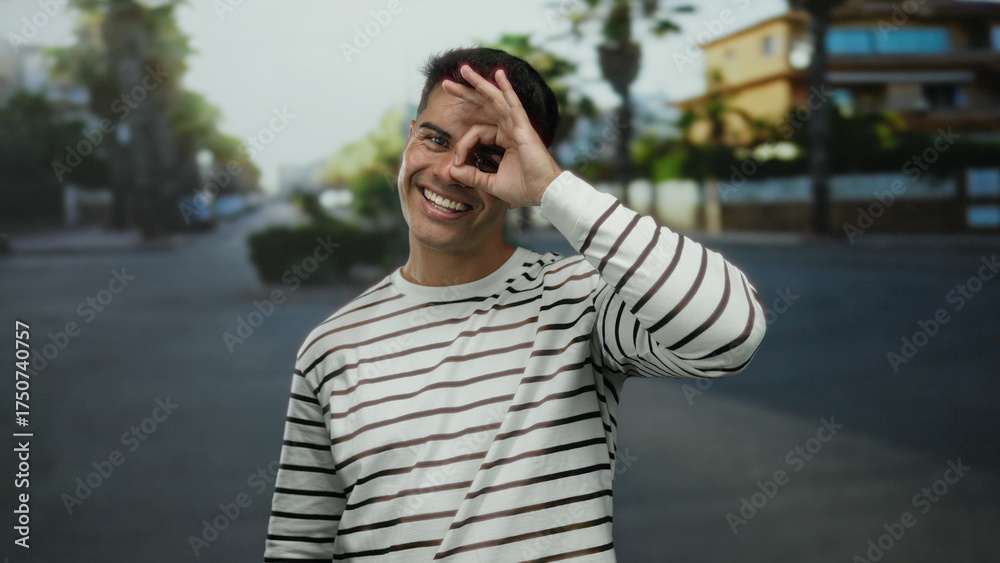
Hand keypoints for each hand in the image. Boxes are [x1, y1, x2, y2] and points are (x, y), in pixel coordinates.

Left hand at [442, 65, 562, 207]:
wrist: (543, 193)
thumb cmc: (524, 189)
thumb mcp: (491, 183)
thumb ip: (471, 176)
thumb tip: (451, 170)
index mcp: (504, 140)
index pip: (476, 132)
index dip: (462, 146)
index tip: (456, 163)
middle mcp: (510, 128)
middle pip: (484, 105)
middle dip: (465, 92)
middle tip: (446, 84)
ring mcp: (517, 126)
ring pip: (495, 99)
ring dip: (479, 83)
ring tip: (464, 69)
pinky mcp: (523, 128)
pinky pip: (513, 104)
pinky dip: (506, 88)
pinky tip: (499, 74)